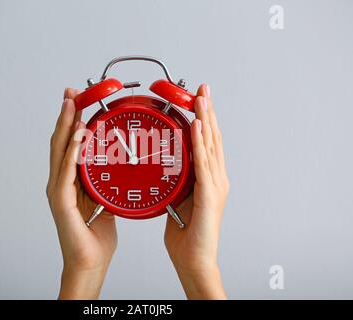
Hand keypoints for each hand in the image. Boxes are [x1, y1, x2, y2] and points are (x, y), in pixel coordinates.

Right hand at [47, 88, 116, 298]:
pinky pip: (66, 174)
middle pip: (61, 141)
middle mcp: (60, 182)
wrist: (90, 260)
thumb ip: (106, 183)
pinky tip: (78, 138)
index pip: (70, 143)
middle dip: (66, 115)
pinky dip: (72, 153)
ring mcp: (58, 191)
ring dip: (66, 127)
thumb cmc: (95, 234)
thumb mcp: (106, 201)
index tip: (78, 99)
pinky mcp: (61, 203)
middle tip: (72, 93)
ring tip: (72, 106)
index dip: (72, 120)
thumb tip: (120, 169)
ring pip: (60, 152)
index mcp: (71, 180)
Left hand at [164, 85, 229, 298]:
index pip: (207, 142)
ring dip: (206, 120)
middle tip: (202, 88)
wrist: (194, 259)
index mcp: (209, 178)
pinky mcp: (210, 196)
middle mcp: (217, 178)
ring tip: (201, 98)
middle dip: (208, 111)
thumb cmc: (186, 233)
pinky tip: (197, 126)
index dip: (204, 119)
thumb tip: (166, 166)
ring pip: (211, 146)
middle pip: (212, 138)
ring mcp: (216, 186)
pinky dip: (200, 143)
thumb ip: (177, 181)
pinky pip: (203, 164)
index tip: (198, 99)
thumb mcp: (179, 199)